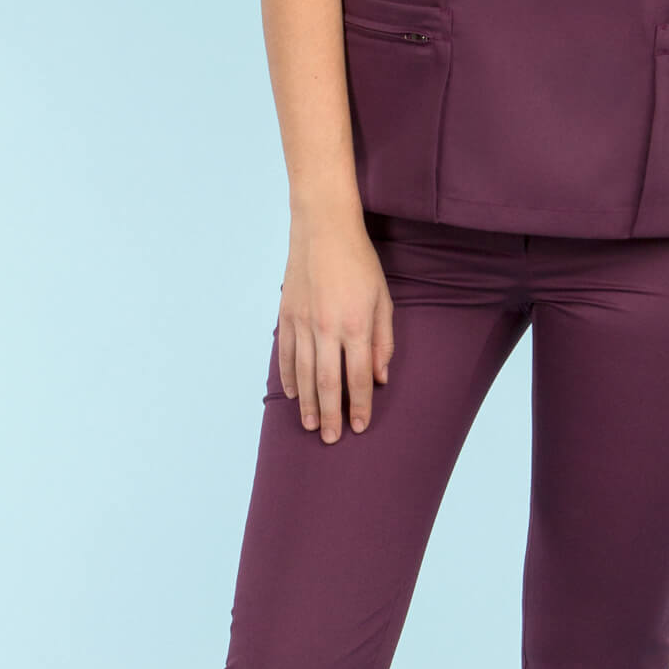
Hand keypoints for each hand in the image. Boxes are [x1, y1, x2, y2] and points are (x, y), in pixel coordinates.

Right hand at [277, 211, 394, 441]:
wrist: (322, 229)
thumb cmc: (359, 262)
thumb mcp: (383, 299)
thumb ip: (383, 340)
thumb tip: (381, 376)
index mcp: (355, 325)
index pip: (359, 376)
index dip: (360, 405)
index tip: (360, 426)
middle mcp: (326, 328)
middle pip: (328, 383)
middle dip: (331, 415)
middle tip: (331, 439)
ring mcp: (302, 323)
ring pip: (303, 374)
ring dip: (307, 403)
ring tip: (311, 426)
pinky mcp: (286, 316)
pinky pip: (285, 355)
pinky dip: (288, 377)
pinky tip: (292, 394)